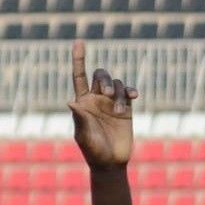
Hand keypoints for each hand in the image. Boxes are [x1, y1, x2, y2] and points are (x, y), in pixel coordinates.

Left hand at [68, 40, 136, 169]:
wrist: (110, 163)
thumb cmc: (93, 151)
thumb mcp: (84, 136)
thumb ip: (80, 118)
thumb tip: (71, 102)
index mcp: (82, 102)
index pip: (79, 76)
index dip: (79, 59)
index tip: (79, 42)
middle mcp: (96, 99)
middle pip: (100, 75)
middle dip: (105, 80)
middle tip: (107, 95)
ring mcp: (111, 102)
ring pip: (116, 83)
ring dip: (118, 94)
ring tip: (118, 112)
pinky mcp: (126, 108)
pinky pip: (128, 91)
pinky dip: (130, 91)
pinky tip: (132, 96)